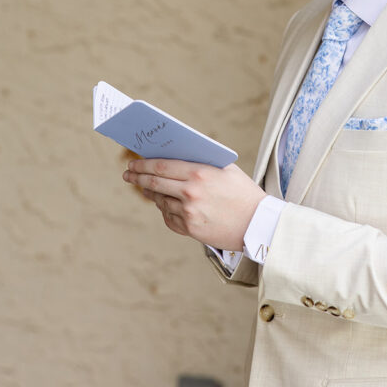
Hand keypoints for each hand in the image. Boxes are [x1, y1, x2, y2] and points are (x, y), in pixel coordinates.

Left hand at [122, 158, 264, 250]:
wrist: (258, 223)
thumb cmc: (244, 193)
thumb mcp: (225, 170)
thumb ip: (201, 163)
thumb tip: (176, 157)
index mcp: (199, 173)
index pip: (161, 166)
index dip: (143, 164)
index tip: (133, 163)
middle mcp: (190, 192)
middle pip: (154, 183)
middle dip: (137, 178)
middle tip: (128, 174)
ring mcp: (189, 212)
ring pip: (160, 201)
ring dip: (150, 194)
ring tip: (145, 189)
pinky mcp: (190, 229)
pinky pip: (169, 218)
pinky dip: (164, 210)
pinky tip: (163, 205)